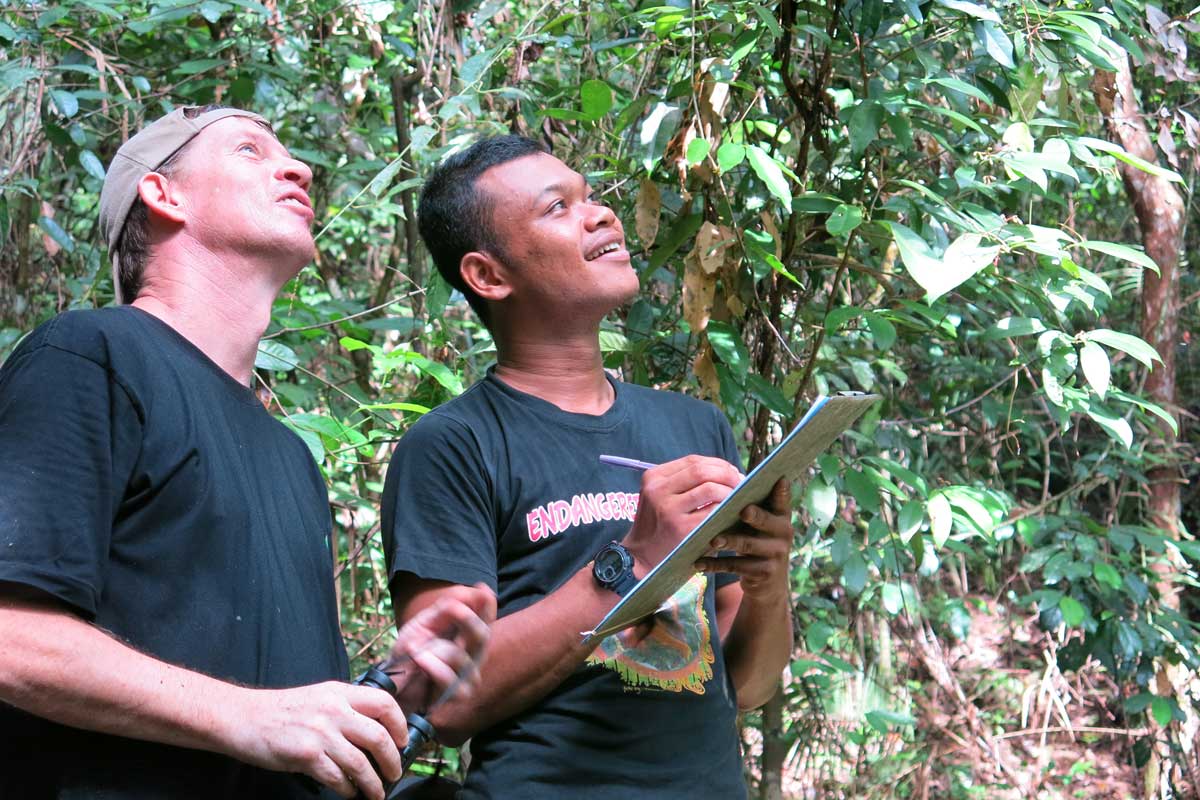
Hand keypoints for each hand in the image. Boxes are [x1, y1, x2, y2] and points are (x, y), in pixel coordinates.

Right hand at [222, 681, 407, 799]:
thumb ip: (346, 707)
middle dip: (392, 760)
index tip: (402, 740)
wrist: (244, 717)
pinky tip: (351, 793)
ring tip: (377, 792)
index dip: (399, 724)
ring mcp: (320, 733)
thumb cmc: (282, 710)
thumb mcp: (320, 696)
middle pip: (378, 737)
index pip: (384, 703)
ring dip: (373, 783)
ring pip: (361, 764)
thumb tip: (375, 729)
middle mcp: (334, 710)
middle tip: (395, 772)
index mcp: (340, 692)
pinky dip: (348, 790)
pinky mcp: (306, 756)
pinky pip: (337, 778)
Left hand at [381, 582, 494, 714]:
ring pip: (459, 655)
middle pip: (482, 635)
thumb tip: (469, 591)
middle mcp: (473, 656)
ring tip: (415, 649)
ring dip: (433, 649)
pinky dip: (431, 666)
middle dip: (468, 619)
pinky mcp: (460, 694)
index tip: (482, 587)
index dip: (487, 604)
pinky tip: (419, 660)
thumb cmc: (409, 655)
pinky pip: (450, 676)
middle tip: (454, 610)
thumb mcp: (423, 625)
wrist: (392, 685)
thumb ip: (445, 609)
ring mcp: (469, 677)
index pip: (484, 620)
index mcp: (466, 637)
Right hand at [622, 455, 742, 568]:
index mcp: (653, 477)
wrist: (640, 559)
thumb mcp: (660, 498)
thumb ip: (685, 483)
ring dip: (730, 492)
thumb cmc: (659, 528)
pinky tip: (730, 515)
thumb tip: (729, 472)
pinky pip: (713, 511)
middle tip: (741, 485)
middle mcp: (658, 490)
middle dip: (728, 475)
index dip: (718, 464)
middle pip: (702, 470)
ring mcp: (669, 510)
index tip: (733, 473)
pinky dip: (726, 510)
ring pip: (710, 488)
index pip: (693, 461)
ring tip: (737, 500)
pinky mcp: (681, 529)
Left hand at [695, 478, 793, 599]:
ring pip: (748, 545)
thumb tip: (726, 482)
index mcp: (782, 516)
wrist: (769, 583)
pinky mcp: (763, 574)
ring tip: (712, 540)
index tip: (779, 479)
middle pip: (766, 522)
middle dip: (755, 516)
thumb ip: (752, 507)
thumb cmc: (757, 542)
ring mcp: (775, 555)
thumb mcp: (760, 525)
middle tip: (743, 511)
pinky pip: (735, 566)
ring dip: (729, 541)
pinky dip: (715, 564)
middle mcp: (784, 534)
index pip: (782, 500)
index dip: (781, 491)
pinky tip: (699, 562)